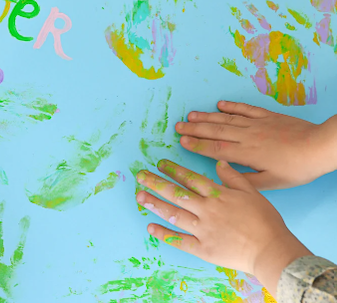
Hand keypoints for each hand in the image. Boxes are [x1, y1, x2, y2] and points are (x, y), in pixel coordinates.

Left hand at [137, 159, 311, 296]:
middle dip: (156, 183)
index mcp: (218, 195)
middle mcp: (206, 210)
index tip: (159, 164)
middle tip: (140, 176)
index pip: (190, 178)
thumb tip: (219, 163)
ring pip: (173, 214)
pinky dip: (164, 234)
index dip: (173, 170)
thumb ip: (233, 177)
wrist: (271, 249)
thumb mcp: (252, 192)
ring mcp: (203, 229)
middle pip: (176, 193)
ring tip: (140, 196)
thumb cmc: (265, 221)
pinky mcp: (203, 248)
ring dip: (154, 204)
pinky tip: (150, 227)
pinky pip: (179, 240)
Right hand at [176, 101, 336, 189]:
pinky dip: (231, 106)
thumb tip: (223, 173)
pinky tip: (220, 104)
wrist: (319, 147)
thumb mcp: (272, 182)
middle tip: (178, 126)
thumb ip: (246, 179)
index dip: (196, 144)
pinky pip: (245, 109)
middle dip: (194, 129)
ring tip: (191, 115)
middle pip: (215, 131)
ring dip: (207, 117)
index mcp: (246, 154)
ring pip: (226, 119)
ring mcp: (256, 124)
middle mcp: (247, 136)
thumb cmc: (297, 169)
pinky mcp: (267, 116)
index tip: (181, 141)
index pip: (215, 149)